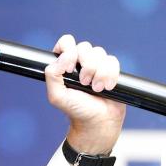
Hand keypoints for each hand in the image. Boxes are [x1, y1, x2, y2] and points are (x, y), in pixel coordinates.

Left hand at [45, 34, 124, 154]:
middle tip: (83, 83)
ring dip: (98, 72)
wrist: (97, 122)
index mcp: (65, 65)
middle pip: (84, 47)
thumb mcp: (57, 96)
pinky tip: (107, 88)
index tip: (69, 67)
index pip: (65, 43)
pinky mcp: (111, 70)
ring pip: (99, 52)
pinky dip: (110, 75)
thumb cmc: (76, 110)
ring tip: (96, 89)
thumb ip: (52, 75)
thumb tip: (64, 56)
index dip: (68, 50)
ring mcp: (97, 66)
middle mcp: (80, 63)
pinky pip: (112, 61)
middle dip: (85, 65)